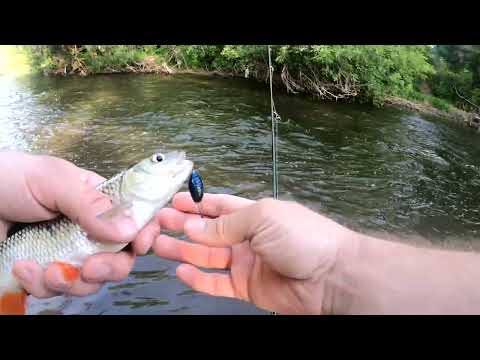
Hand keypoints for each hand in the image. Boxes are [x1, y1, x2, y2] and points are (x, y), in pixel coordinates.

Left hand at [0, 151, 152, 297]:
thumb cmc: (12, 178)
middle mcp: (90, 230)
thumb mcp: (55, 181)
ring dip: (71, 282)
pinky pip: (58, 290)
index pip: (137, 220)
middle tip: (90, 267)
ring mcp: (69, 252)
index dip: (145, 234)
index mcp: (100, 202)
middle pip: (121, 258)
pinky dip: (41, 285)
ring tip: (45, 270)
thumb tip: (130, 229)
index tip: (140, 246)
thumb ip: (92, 205)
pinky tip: (24, 268)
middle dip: (109, 268)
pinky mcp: (47, 271)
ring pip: (92, 281)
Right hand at [151, 192, 357, 313]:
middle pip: (208, 232)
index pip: (218, 206)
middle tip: (156, 223)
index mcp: (253, 214)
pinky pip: (216, 282)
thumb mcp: (262, 218)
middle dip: (183, 226)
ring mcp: (245, 264)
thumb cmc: (300, 236)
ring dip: (183, 250)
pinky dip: (198, 278)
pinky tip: (181, 271)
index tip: (171, 201)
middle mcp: (247, 238)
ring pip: (207, 256)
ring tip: (158, 245)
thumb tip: (193, 226)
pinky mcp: (246, 288)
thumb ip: (226, 224)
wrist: (331, 276)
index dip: (196, 204)